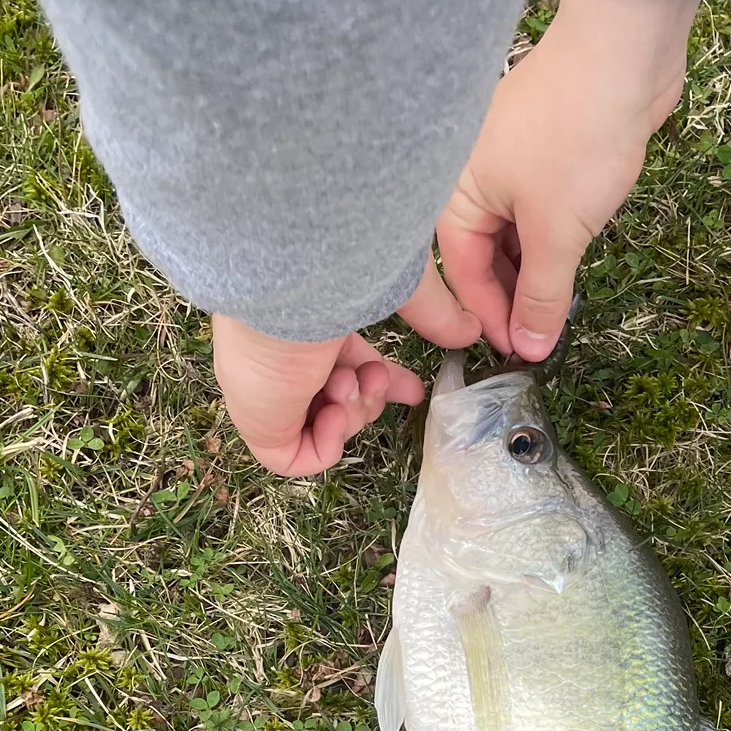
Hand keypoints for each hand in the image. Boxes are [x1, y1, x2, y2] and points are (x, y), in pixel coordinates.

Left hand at [213, 258, 478, 475]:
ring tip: (348, 382)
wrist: (289, 283)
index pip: (344, 363)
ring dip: (353, 410)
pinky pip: (297, 459)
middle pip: (337, 398)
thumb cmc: (333, 271)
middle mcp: (280, 358)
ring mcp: (266, 393)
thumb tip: (471, 331)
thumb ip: (435, 313)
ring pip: (323, 427)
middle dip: (372, 397)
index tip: (414, 392)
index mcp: (305, 324)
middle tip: (377, 379)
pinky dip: (328, 445)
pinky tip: (335, 412)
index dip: (381, 381)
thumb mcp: (399, 290)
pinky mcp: (259, 424)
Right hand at [437, 0, 698, 361]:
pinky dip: (551, 237)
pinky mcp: (545, 148)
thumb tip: (530, 347)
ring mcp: (510, 158)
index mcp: (456, 192)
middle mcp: (473, 174)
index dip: (492, 317)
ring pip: (514, 230)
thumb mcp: (557, 232)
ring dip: (535, 269)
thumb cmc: (577, 135)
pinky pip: (538, 206)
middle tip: (542, 336)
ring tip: (560, 307)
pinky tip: (571, 261)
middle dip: (514, 296)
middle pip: (484, 252)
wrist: (623, 52)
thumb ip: (543, 295)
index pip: (464, 272)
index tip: (522, 353)